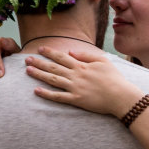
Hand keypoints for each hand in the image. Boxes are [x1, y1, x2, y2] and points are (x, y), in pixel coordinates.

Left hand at [25, 46, 143, 116]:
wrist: (121, 96)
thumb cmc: (114, 78)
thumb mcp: (103, 60)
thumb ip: (86, 55)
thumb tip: (71, 52)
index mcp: (82, 65)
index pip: (62, 57)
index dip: (50, 52)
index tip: (40, 48)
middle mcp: (76, 75)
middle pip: (54, 67)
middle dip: (39, 62)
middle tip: (27, 59)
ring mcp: (75, 88)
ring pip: (53, 80)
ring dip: (39, 75)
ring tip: (28, 71)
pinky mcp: (76, 100)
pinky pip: (58, 97)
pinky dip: (47, 94)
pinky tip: (36, 91)